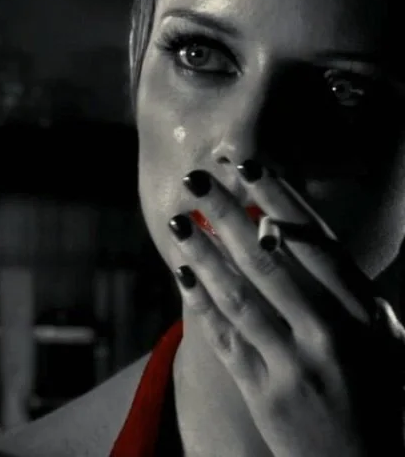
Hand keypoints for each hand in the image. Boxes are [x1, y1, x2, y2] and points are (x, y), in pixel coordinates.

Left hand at [168, 162, 404, 456]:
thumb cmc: (381, 398)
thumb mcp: (384, 341)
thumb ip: (345, 292)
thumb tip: (292, 231)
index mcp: (368, 315)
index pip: (316, 241)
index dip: (279, 199)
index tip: (247, 164)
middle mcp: (333, 335)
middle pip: (270, 260)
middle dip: (228, 214)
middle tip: (196, 179)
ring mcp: (297, 367)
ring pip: (240, 296)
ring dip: (203, 253)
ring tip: (178, 221)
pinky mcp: (267, 395)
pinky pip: (226, 339)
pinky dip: (201, 304)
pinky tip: (182, 275)